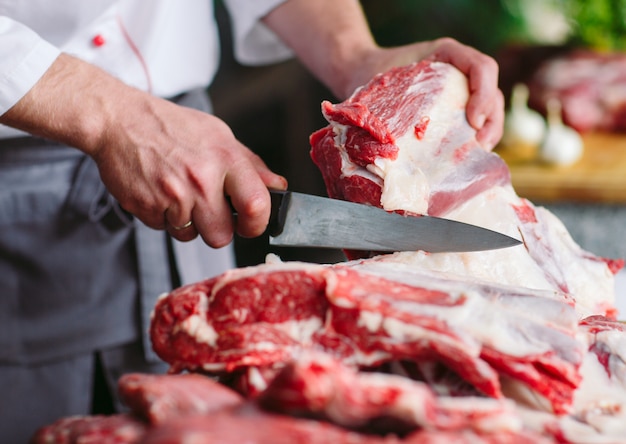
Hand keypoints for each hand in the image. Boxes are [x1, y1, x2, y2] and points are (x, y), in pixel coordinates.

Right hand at [0, 54, 286, 246]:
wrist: (119, 120)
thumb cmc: (172, 126)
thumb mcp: (219, 135)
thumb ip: (251, 165)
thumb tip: (278, 187)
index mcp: (224, 159)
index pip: (256, 206)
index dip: (257, 223)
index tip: (251, 222)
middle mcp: (200, 179)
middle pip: (221, 236)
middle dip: (217, 229)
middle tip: (209, 209)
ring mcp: (171, 196)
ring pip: (191, 236)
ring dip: (189, 223)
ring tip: (181, 194)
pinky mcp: (146, 208)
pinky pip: (165, 229)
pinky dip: (165, 217)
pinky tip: (161, 193)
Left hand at [263, 1, 502, 149]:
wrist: (360, 74)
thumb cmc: (370, 78)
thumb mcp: (379, 85)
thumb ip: (382, 104)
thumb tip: (382, 143)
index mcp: (446, 55)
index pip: (481, 67)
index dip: (483, 94)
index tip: (473, 120)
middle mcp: (458, 70)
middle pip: (492, 91)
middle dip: (491, 120)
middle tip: (479, 144)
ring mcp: (460, 90)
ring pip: (490, 108)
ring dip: (490, 132)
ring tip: (477, 153)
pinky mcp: (456, 110)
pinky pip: (477, 121)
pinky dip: (477, 138)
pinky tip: (468, 156)